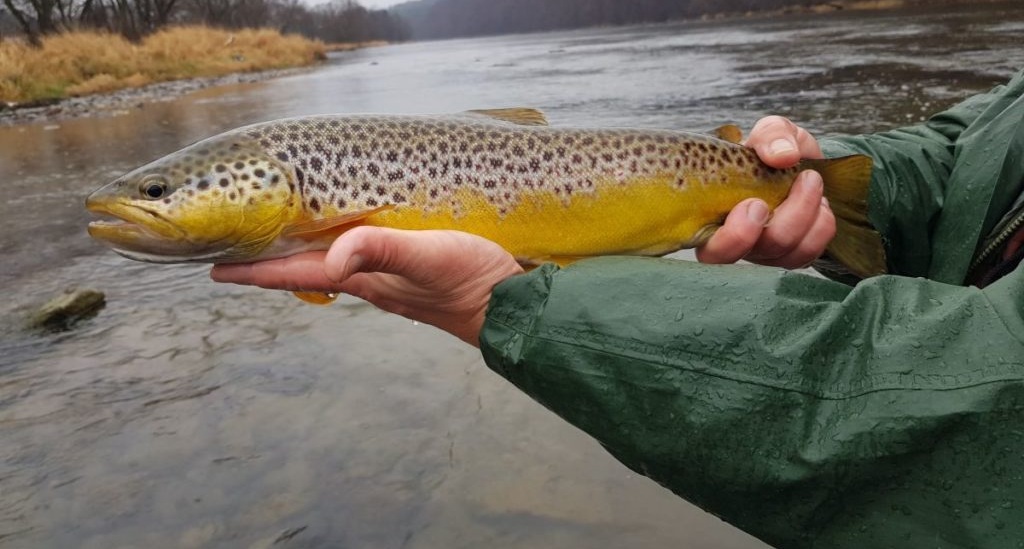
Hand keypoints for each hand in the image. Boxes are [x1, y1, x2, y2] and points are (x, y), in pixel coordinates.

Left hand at [211, 227, 523, 345]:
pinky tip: (350, 235)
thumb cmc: (471, 280)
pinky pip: (363, 257)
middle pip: (305, 268)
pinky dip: (341, 246)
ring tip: (281, 239)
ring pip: (332, 263)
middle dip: (271, 260)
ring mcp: (392, 279)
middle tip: (238, 248)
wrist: (514, 307)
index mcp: (364, 278)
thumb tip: (332, 258)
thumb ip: (381, 250)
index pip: (295, 272)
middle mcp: (370, 280)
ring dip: (302, 253)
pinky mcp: (414, 271)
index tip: (215, 270)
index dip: (254, 270)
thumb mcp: (428, 255)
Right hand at [696, 116, 835, 267]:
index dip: (732, 238)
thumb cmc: (774, 153)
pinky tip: (821, 203)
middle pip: (752, 255)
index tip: (756, 204)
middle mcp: (732, 242)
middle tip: (803, 183)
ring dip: (806, 213)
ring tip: (812, 180)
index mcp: (711, 217)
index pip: (710, 250)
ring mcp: (761, 253)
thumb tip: (783, 156)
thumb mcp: (771, 132)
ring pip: (782, 252)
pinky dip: (821, 225)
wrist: (802, 167)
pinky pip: (808, 252)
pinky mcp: (790, 256)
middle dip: (779, 226)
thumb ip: (771, 135)